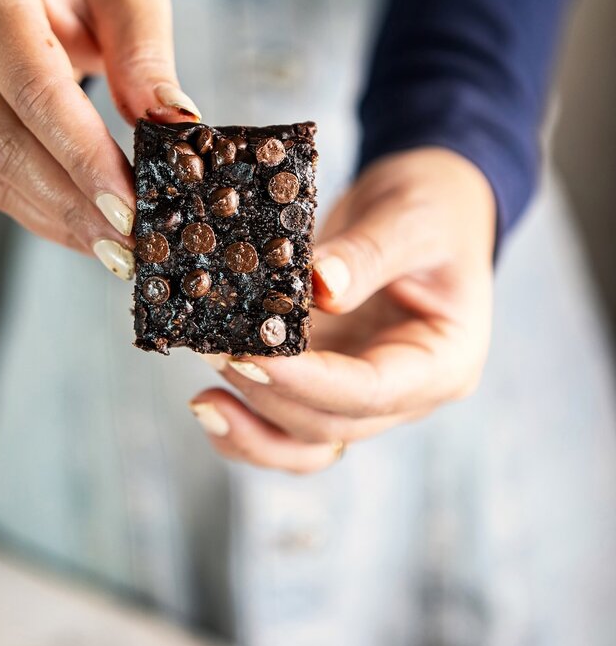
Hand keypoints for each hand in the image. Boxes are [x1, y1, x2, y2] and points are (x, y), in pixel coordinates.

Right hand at [0, 0, 199, 274]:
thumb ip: (148, 56)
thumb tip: (174, 124)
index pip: (34, 89)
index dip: (81, 154)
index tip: (128, 204)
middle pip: (4, 140)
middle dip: (71, 200)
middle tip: (128, 241)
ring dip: (57, 218)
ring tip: (114, 249)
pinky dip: (40, 214)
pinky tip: (85, 234)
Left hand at [190, 148, 495, 471]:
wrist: (429, 202)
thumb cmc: (435, 209)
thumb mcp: (412, 222)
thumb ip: (366, 256)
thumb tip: (319, 286)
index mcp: (442, 363)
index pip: (370, 392)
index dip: (306, 381)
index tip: (251, 355)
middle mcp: (405, 392)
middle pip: (330, 424)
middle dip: (268, 395)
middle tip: (215, 350)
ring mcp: (362, 393)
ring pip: (304, 443)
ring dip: (252, 430)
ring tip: (203, 401)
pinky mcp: (326, 381)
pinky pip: (286, 422)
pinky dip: (247, 421)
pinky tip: (210, 400)